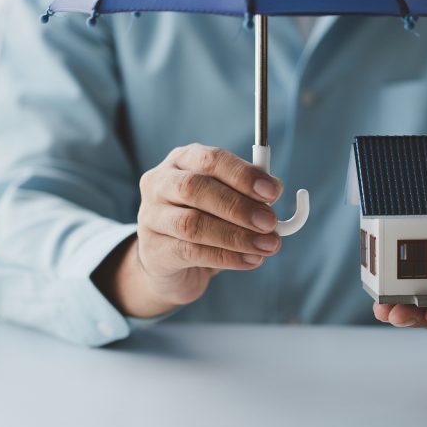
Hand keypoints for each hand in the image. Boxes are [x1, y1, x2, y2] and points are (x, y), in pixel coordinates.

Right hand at [99, 143, 282, 317]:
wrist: (172, 266)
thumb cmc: (205, 222)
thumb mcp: (226, 202)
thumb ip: (249, 194)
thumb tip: (274, 191)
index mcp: (182, 160)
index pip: (211, 159)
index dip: (243, 174)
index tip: (272, 191)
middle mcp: (160, 183)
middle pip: (194, 187)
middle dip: (238, 205)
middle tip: (270, 222)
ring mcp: (151, 217)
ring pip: (192, 223)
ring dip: (236, 236)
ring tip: (266, 245)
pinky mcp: (154, 250)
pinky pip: (191, 252)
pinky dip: (226, 257)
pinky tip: (251, 260)